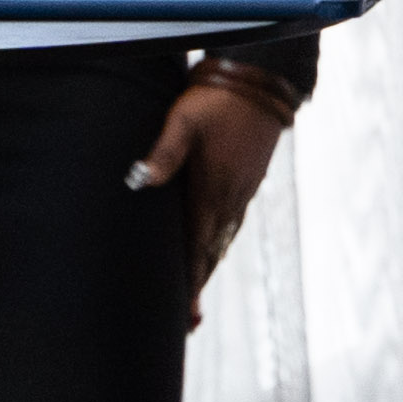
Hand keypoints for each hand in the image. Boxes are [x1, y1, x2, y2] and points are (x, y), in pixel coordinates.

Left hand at [128, 72, 288, 313]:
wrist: (262, 79)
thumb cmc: (215, 99)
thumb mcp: (183, 120)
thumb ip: (163, 152)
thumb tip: (140, 180)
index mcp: (213, 192)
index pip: (197, 251)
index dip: (190, 286)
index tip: (185, 316)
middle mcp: (230, 199)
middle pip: (211, 255)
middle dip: (198, 287)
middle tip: (188, 322)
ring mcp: (242, 191)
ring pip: (222, 241)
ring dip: (208, 268)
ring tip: (196, 295)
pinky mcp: (247, 181)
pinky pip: (230, 224)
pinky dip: (219, 245)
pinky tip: (212, 248)